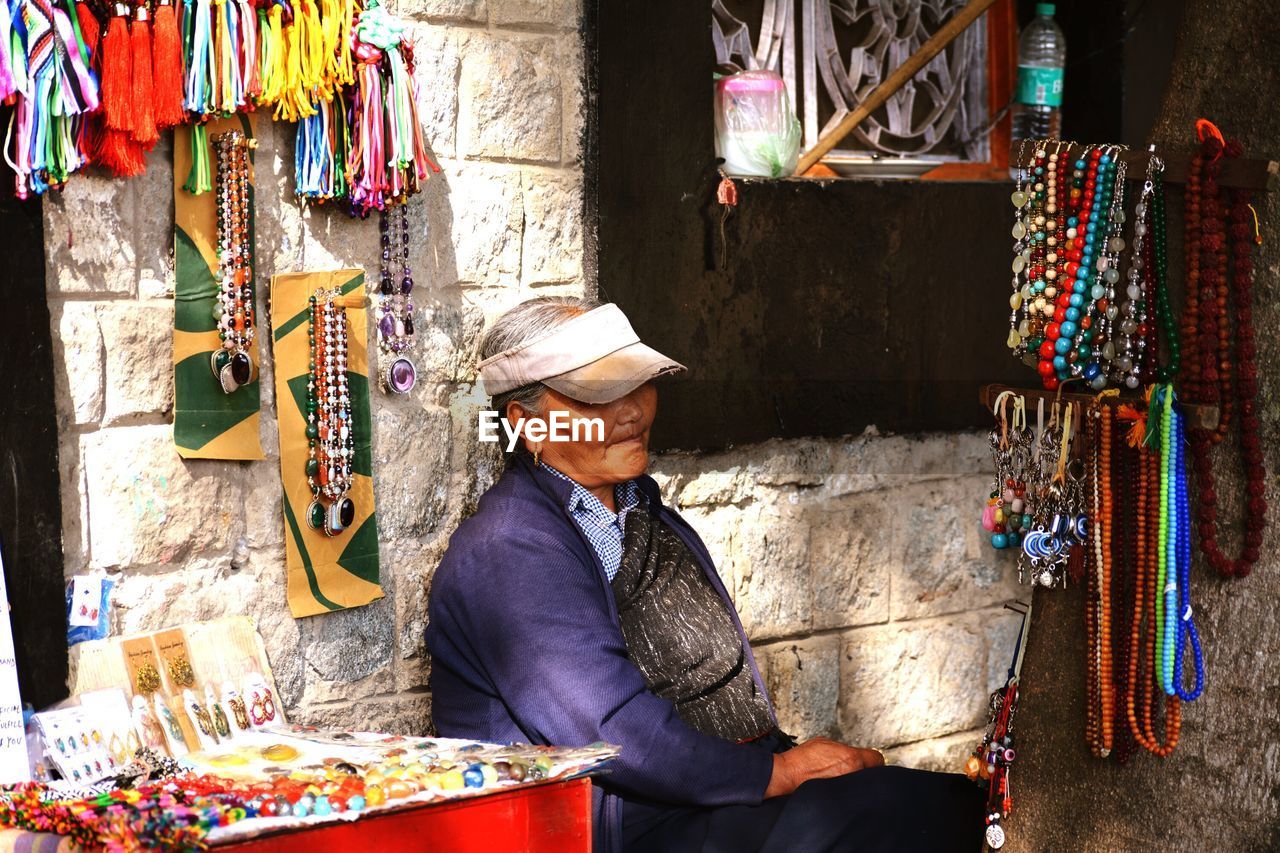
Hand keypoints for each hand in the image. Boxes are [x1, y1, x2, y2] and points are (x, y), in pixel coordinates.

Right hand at [763, 738, 884, 798]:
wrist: (787, 775)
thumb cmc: (801, 760)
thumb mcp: (824, 743)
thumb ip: (843, 749)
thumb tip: (852, 753)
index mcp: (851, 758)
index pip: (877, 759)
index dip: (872, 759)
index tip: (869, 760)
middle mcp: (852, 774)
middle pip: (873, 774)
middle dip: (866, 771)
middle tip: (855, 770)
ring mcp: (847, 789)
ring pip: (862, 786)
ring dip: (856, 783)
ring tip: (844, 780)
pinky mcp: (840, 801)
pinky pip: (851, 795)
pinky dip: (847, 792)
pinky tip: (838, 788)